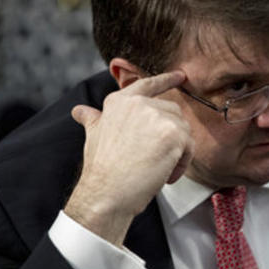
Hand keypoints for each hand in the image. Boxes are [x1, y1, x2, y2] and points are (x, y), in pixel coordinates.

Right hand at [64, 71, 193, 245]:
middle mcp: (139, 103)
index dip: (166, 79)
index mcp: (120, 101)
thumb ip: (93, 119)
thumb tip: (80, 111)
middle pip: (172, 112)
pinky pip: (189, 146)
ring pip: (183, 130)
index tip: (180, 75)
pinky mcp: (173, 133)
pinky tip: (166, 175)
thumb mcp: (94, 135)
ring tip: (159, 170)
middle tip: (156, 159)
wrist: (106, 192)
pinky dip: (182, 163)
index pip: (147, 84)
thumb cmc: (101, 170)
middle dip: (170, 136)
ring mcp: (157, 116)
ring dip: (177, 152)